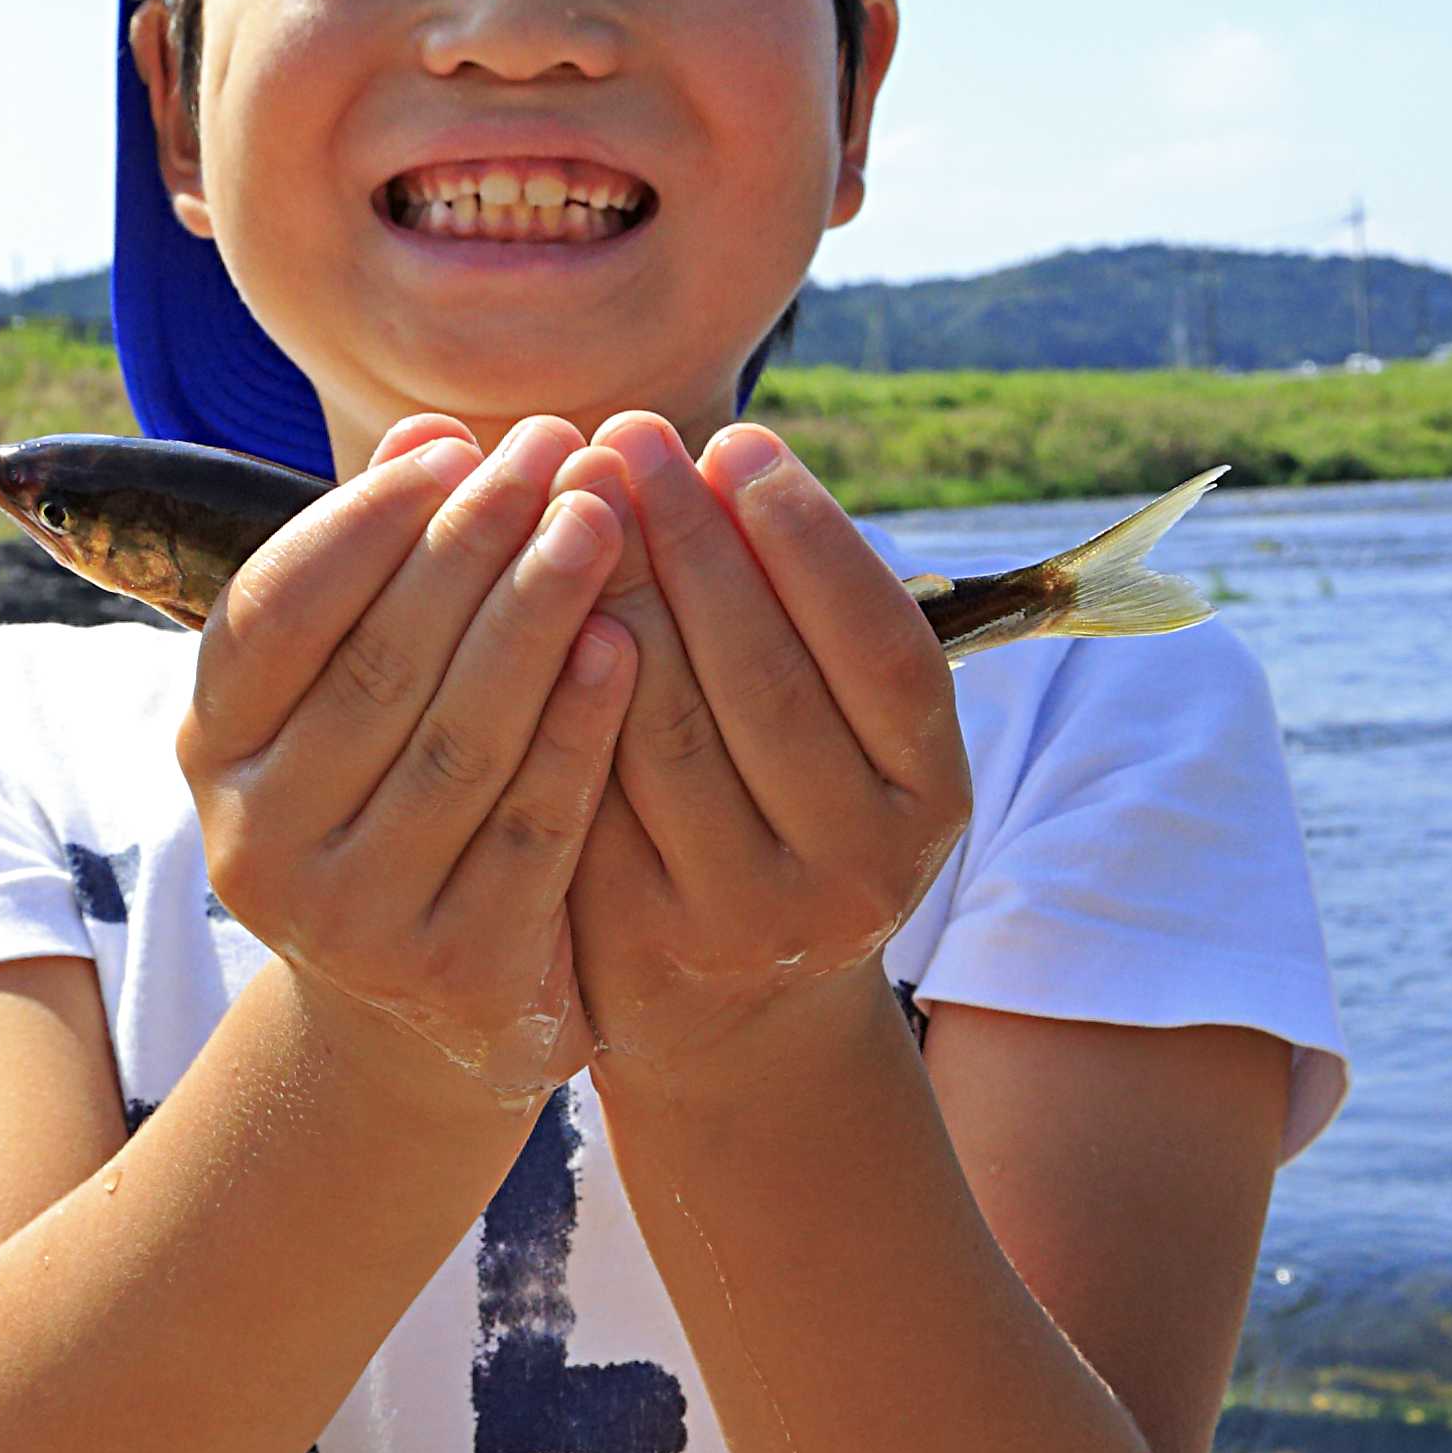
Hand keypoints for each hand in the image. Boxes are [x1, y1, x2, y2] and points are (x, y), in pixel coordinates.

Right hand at [178, 413, 639, 1105]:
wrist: (415, 1023)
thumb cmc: (391, 800)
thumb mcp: (352, 692)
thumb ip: (386, 569)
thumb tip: (432, 426)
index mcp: (213, 748)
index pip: (275, 611)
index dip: (364, 520)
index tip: (459, 445)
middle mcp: (257, 838)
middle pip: (378, 665)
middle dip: (474, 544)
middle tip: (558, 451)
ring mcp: (351, 918)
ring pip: (458, 742)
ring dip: (535, 617)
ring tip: (601, 519)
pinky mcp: (455, 971)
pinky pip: (531, 829)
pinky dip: (579, 732)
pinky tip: (626, 643)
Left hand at [556, 415, 967, 1080]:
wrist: (743, 1017)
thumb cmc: (792, 812)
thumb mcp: (851, 740)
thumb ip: (809, 619)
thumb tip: (717, 453)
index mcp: (928, 799)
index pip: (878, 647)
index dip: (809, 538)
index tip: (738, 437)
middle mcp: (855, 869)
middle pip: (764, 680)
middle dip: (688, 542)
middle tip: (623, 434)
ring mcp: (746, 919)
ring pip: (664, 732)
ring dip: (610, 597)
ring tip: (565, 494)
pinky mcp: (639, 946)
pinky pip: (587, 793)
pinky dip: (556, 689)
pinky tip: (523, 599)